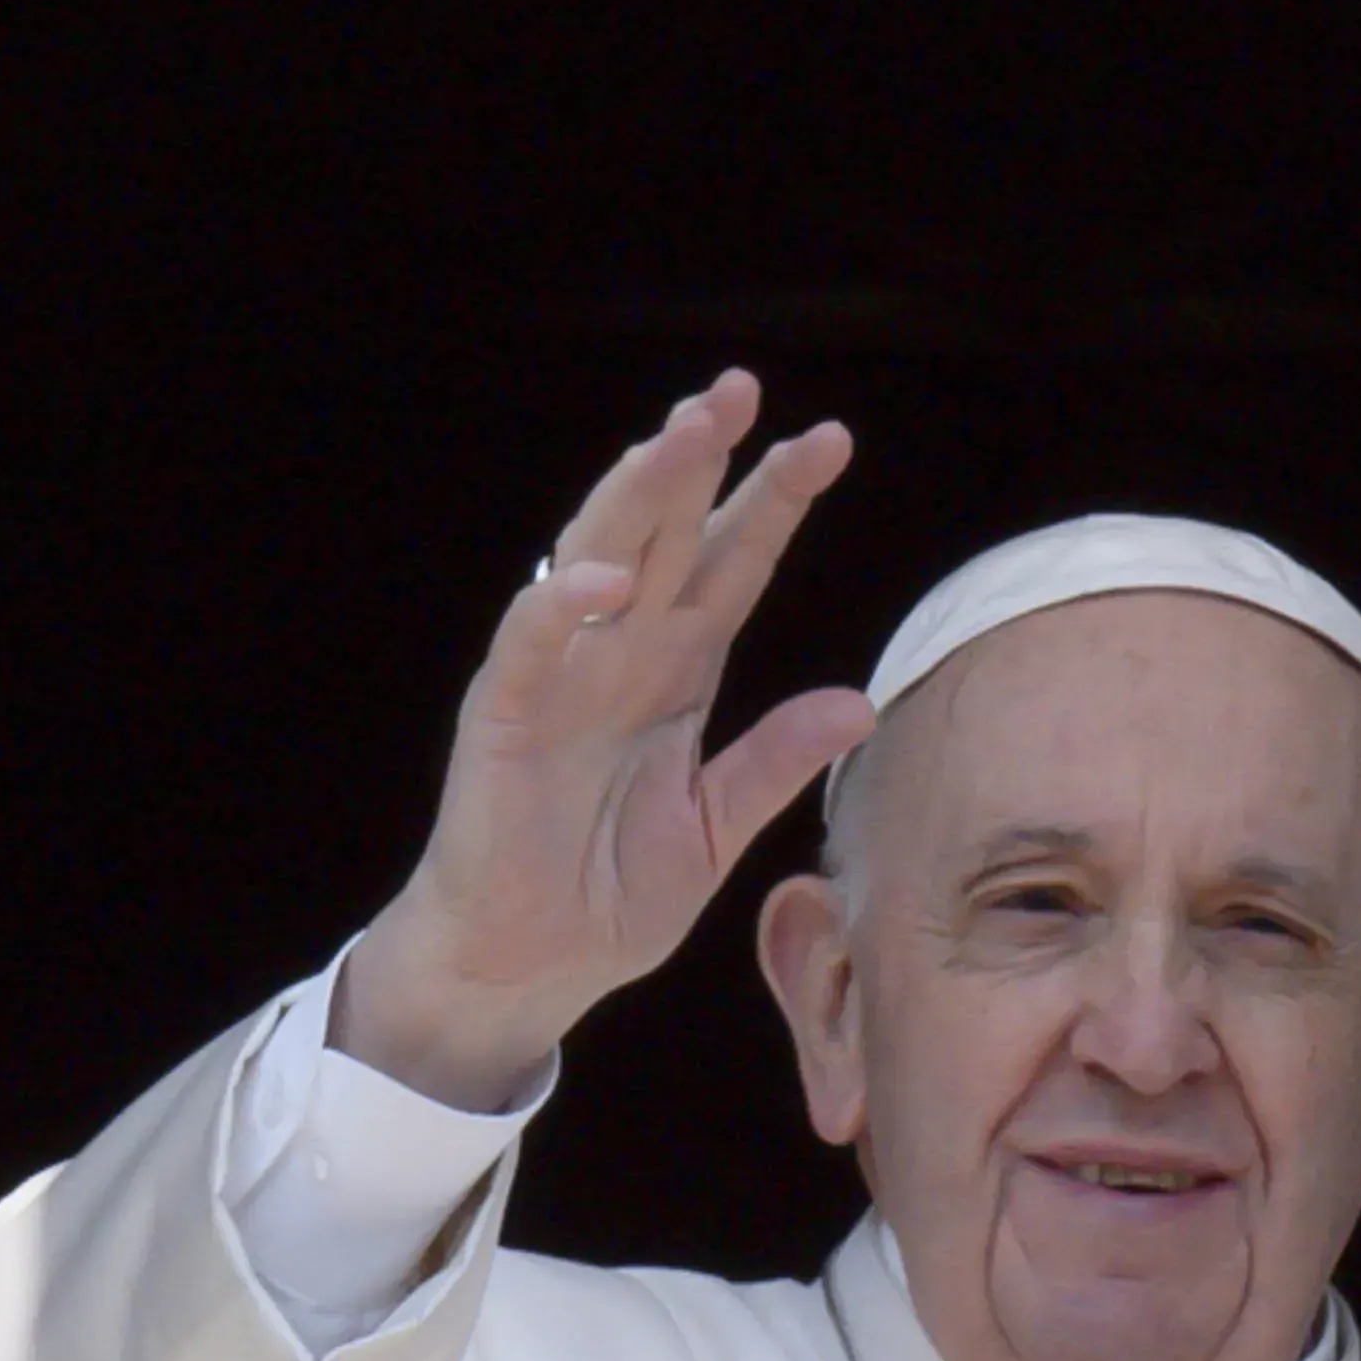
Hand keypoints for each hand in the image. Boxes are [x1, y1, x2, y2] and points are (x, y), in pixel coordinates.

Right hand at [336, 375, 879, 1105]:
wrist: (526, 970)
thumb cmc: (607, 897)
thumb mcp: (715, 829)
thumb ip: (775, 763)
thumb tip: (860, 701)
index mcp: (677, 673)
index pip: (733, 565)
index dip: (775, 503)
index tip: (828, 441)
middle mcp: (620, 656)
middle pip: (666, 534)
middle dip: (701, 460)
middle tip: (741, 390)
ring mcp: (559, 678)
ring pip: (597, 556)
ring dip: (636, 494)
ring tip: (680, 433)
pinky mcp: (500, 718)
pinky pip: (529, 646)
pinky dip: (561, 609)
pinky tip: (604, 580)